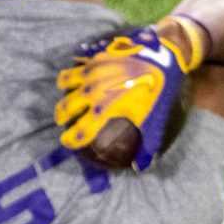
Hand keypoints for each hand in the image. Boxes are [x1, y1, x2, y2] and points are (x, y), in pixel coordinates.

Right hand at [54, 22, 202, 172]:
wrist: (163, 56)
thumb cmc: (157, 91)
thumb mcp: (153, 119)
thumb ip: (146, 146)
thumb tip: (141, 167)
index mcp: (106, 110)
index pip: (80, 131)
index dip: (70, 139)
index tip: (67, 141)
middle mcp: (94, 93)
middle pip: (66, 107)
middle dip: (61, 115)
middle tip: (62, 119)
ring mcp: (92, 73)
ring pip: (65, 81)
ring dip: (64, 90)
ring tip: (67, 94)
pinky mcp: (95, 57)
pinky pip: (76, 64)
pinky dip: (73, 71)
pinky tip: (79, 75)